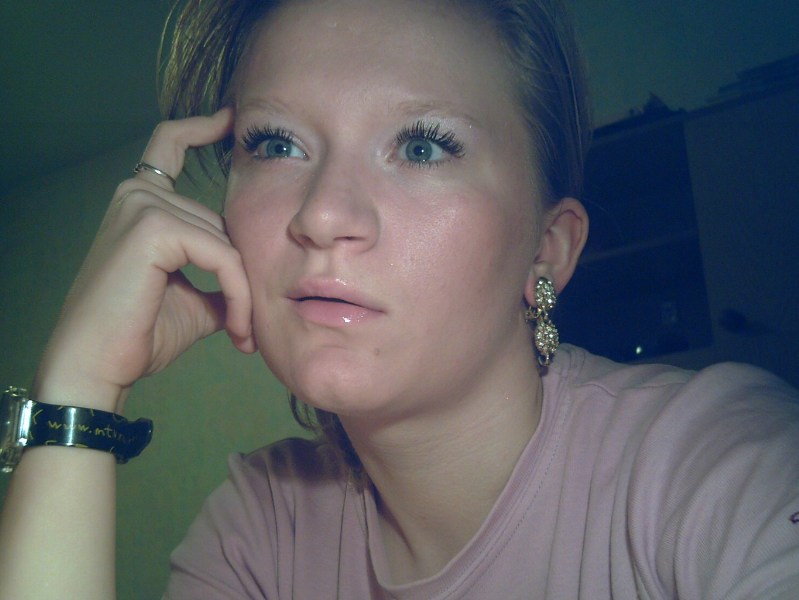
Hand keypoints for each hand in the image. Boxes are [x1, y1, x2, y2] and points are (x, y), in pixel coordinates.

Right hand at [33, 108, 254, 413]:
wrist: (97, 366)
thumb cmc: (140, 334)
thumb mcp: (193, 298)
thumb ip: (219, 274)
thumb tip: (254, 277)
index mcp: (141, 203)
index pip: (170, 145)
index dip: (201, 126)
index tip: (231, 116)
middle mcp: (138, 195)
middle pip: (222, 221)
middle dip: (242, 275)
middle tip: (246, 324)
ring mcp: (142, 206)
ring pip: (227, 242)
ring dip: (243, 293)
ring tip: (241, 332)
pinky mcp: (152, 227)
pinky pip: (222, 256)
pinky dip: (238, 293)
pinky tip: (236, 328)